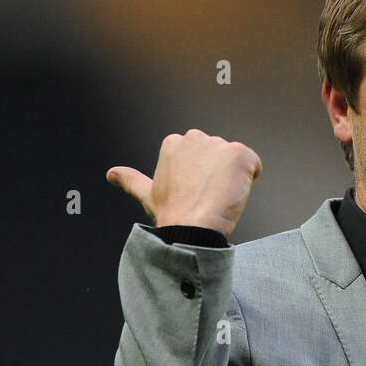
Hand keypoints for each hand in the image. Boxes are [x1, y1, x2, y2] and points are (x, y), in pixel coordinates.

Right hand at [106, 129, 261, 237]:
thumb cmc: (172, 214)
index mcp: (175, 143)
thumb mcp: (147, 194)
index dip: (203, 178)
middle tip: (208, 197)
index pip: (201, 157)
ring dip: (234, 179)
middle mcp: (195, 137)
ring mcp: (218, 144)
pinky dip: (250, 180)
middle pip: (220, 156)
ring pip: (237, 162)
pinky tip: (234, 194)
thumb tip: (111, 174)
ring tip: (219, 198)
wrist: (192, 227)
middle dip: (218, 175)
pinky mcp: (239, 153)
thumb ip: (130, 179)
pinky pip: (254, 165)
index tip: (196, 193)